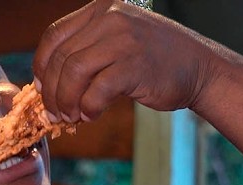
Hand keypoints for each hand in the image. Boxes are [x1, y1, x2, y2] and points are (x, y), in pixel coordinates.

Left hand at [32, 0, 209, 122]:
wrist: (200, 68)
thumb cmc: (159, 60)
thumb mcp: (121, 40)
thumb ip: (90, 49)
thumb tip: (49, 81)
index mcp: (102, 10)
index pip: (55, 35)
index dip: (41, 65)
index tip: (41, 87)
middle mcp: (110, 19)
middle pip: (61, 57)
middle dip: (51, 90)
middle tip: (54, 112)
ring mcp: (123, 41)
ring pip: (73, 73)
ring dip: (66, 101)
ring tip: (71, 117)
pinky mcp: (133, 66)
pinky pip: (96, 91)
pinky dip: (88, 108)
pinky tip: (91, 116)